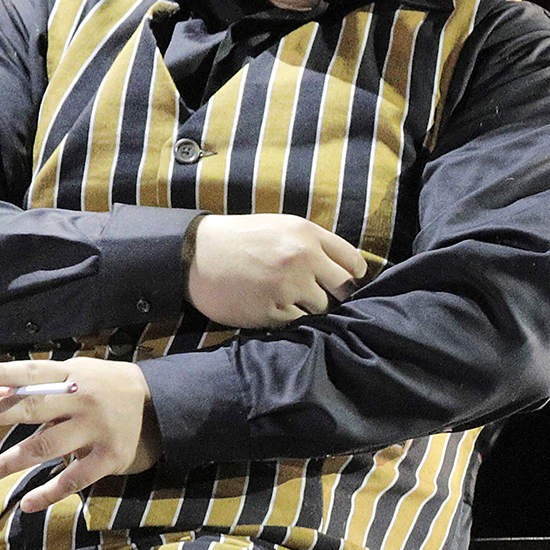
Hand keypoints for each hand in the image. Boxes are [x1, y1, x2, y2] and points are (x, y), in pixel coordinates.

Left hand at [0, 357, 160, 513]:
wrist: (167, 406)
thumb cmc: (113, 388)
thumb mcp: (81, 376)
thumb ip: (38, 385)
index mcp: (75, 376)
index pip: (34, 373)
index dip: (6, 374)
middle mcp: (84, 401)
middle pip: (35, 408)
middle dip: (0, 414)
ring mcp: (97, 430)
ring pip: (46, 447)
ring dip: (11, 461)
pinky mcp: (110, 457)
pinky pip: (74, 478)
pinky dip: (50, 492)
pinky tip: (27, 504)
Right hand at [185, 213, 372, 328]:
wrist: (196, 254)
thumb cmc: (240, 240)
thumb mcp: (280, 227)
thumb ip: (313, 244)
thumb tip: (345, 268)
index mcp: (306, 234)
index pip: (353, 262)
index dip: (353, 276)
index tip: (346, 283)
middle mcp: (302, 258)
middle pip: (343, 289)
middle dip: (336, 295)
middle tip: (323, 296)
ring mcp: (287, 286)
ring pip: (321, 308)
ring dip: (310, 308)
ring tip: (288, 299)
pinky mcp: (272, 310)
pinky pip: (297, 322)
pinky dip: (289, 318)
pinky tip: (272, 306)